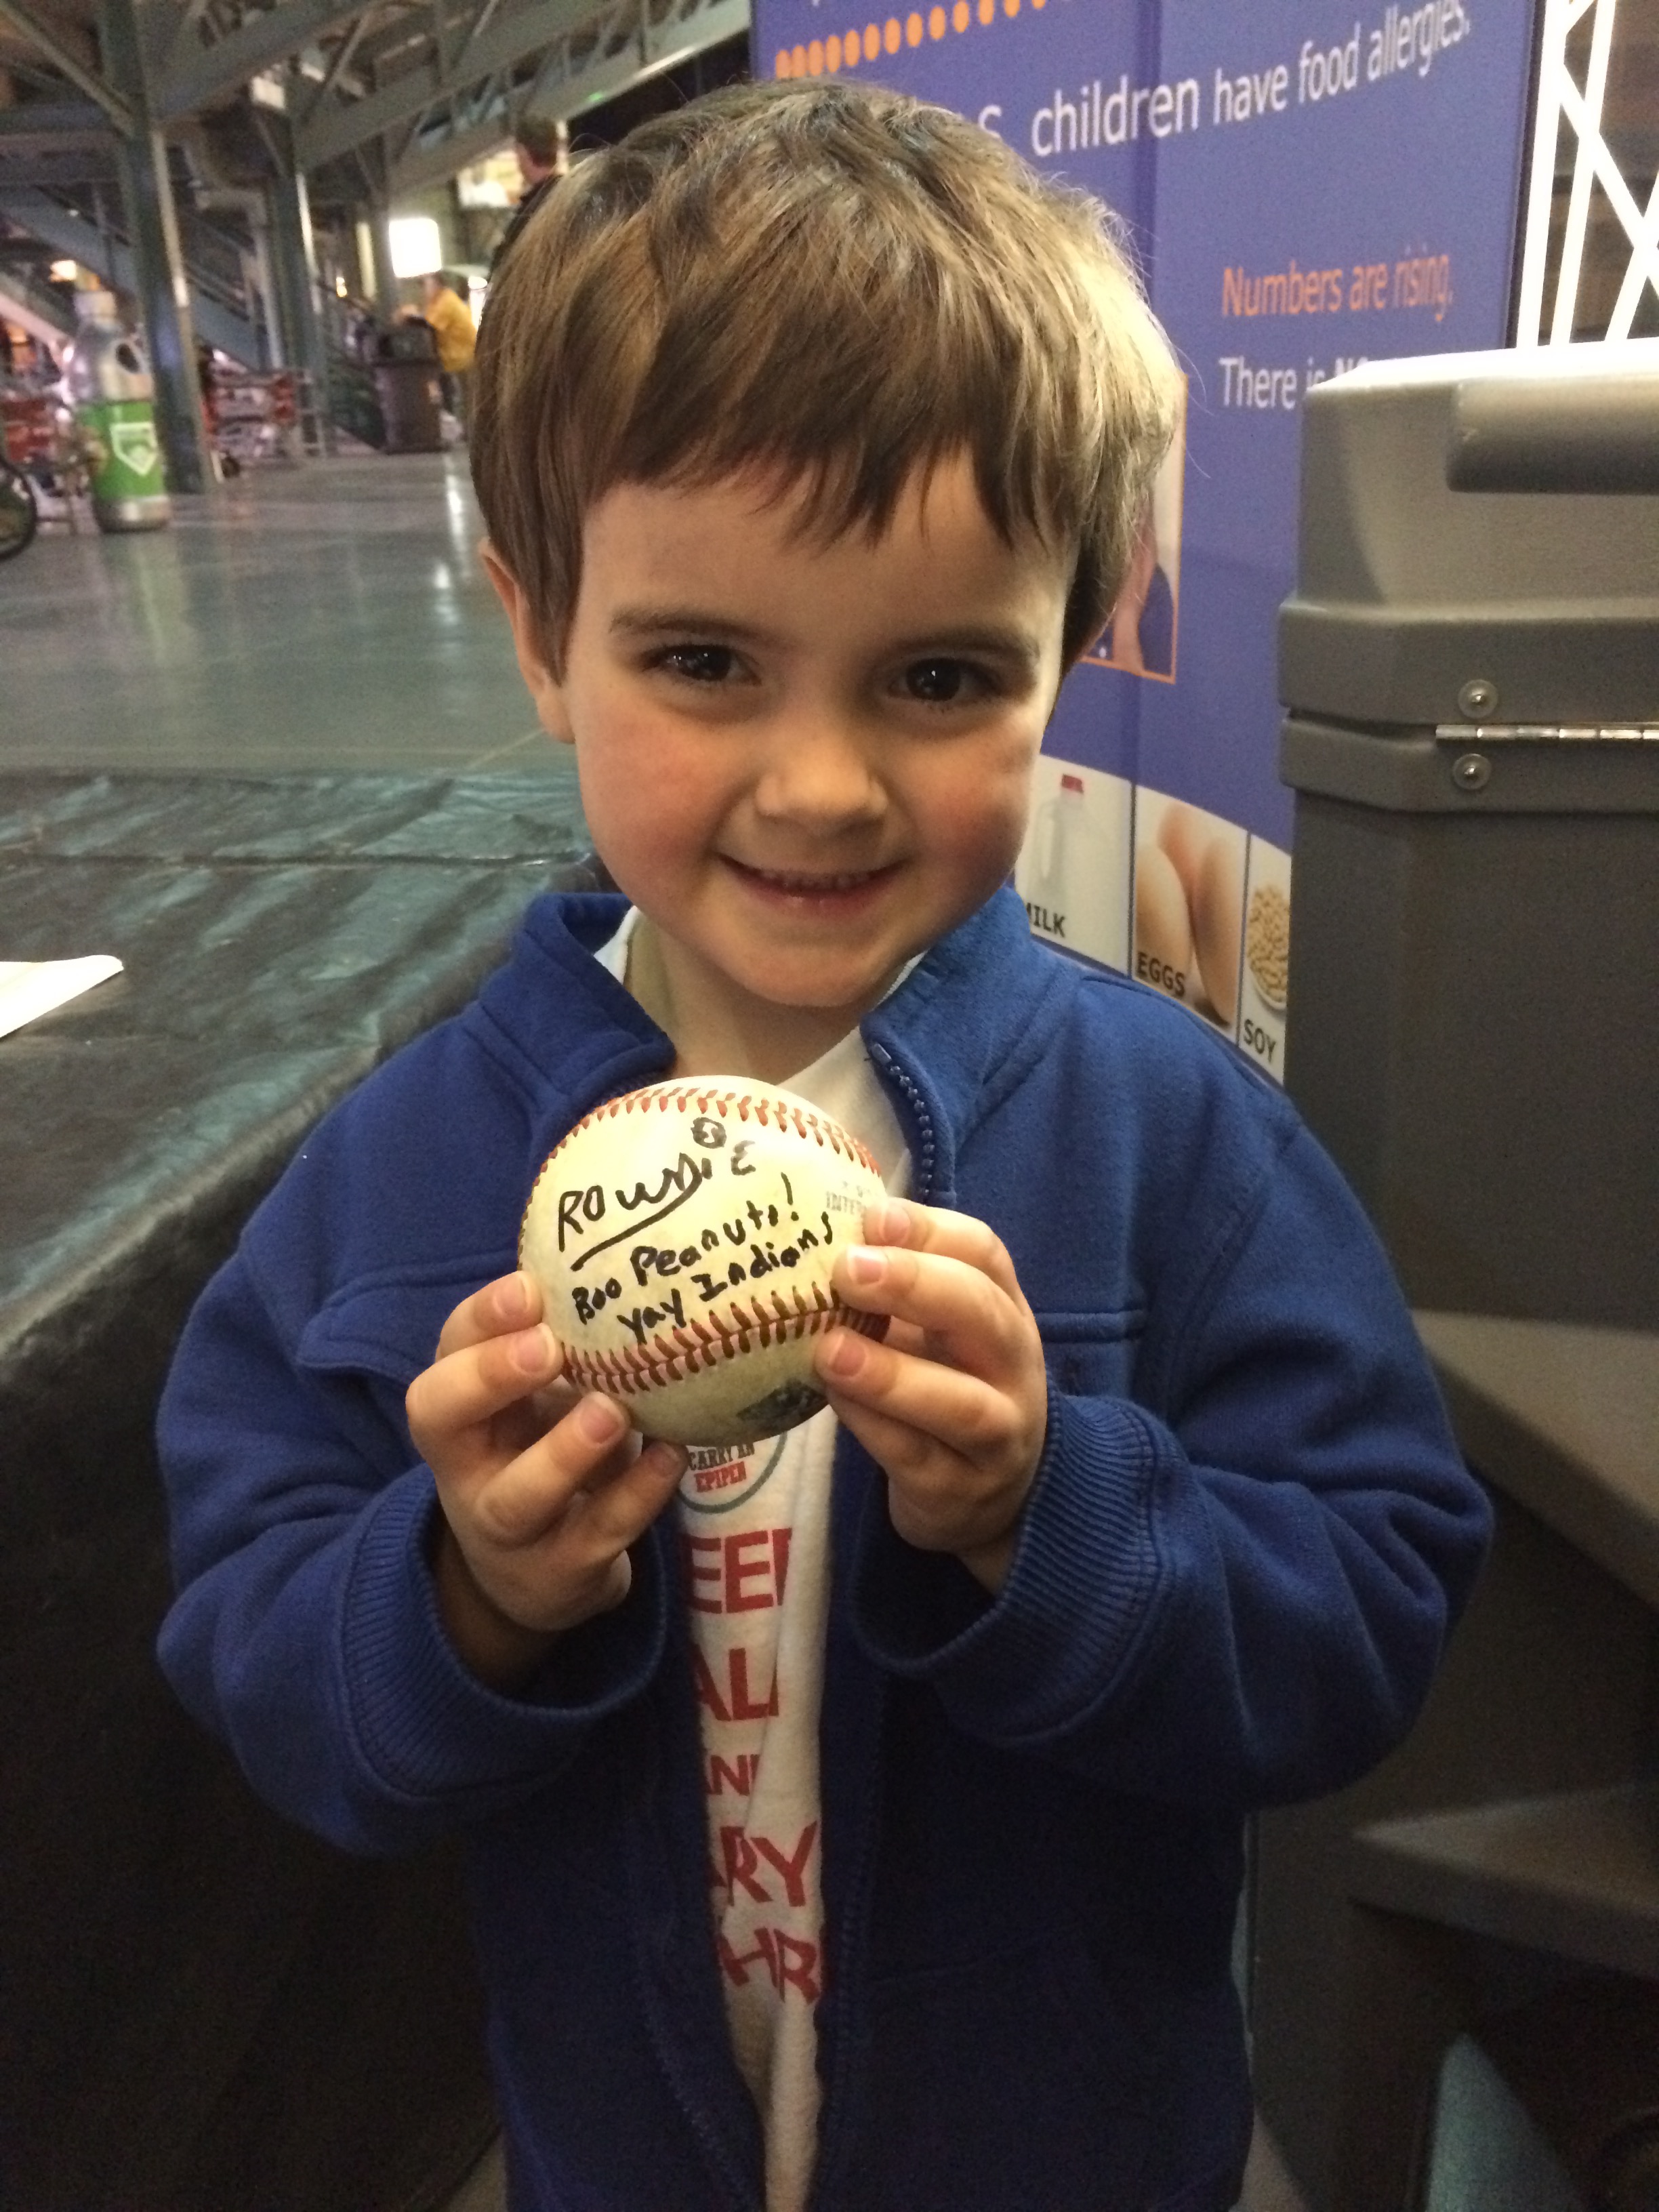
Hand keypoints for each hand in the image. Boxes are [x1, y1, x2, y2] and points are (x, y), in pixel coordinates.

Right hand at [406, 1271, 685, 1686]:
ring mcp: (506, 1527)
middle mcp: (465, 1466)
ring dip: (566, 1452)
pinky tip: (673, 1455)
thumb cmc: (540, 1452)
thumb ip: (563, 1342)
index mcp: (457, 1409)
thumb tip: (635, 1250)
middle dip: (490, 1378)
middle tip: (549, 1346)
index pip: (443, 1353)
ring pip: (518, 1495)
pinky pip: (597, 1534)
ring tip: (614, 1410)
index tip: (532, 1288)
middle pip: (440, 1420)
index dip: (481, 1321)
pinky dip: (638, 1494)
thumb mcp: (536, 1400)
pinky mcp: (561, 1572)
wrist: (535, 1574)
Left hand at [813, 1200, 1047, 1592]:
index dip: (931, 1230)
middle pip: (983, 1315)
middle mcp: (1012, 1368)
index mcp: (1004, 1310)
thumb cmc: (946, 1388)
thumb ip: (894, 1288)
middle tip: (849, 1269)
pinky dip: (872, 1426)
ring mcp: (996, 1436)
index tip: (873, 1218)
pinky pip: (916, 1457)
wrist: (990, 1498)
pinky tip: (833, 1399)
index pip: (985, 1255)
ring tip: (831, 1349)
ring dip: (892, 1373)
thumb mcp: (935, 1332)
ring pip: (960, 1403)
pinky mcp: (957, 1492)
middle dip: (917, 1285)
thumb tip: (816, 1235)